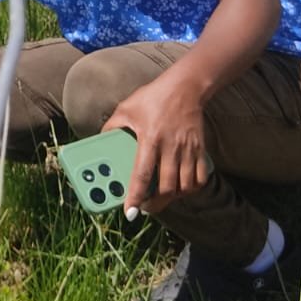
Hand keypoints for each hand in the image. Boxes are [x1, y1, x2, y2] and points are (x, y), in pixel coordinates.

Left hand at [104, 79, 209, 215]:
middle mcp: (171, 147)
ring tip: (160, 199)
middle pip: (167, 188)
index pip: (142, 175)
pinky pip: (199, 179)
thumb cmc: (153, 97)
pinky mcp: (200, 149)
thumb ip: (112, 126)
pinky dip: (190, 189)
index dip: (136, 197)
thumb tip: (101, 142)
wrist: (185, 86)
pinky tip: (180, 188)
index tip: (130, 213)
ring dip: (172, 198)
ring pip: (185, 187)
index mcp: (150, 138)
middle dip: (155, 204)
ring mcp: (188, 149)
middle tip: (145, 208)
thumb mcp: (126, 108)